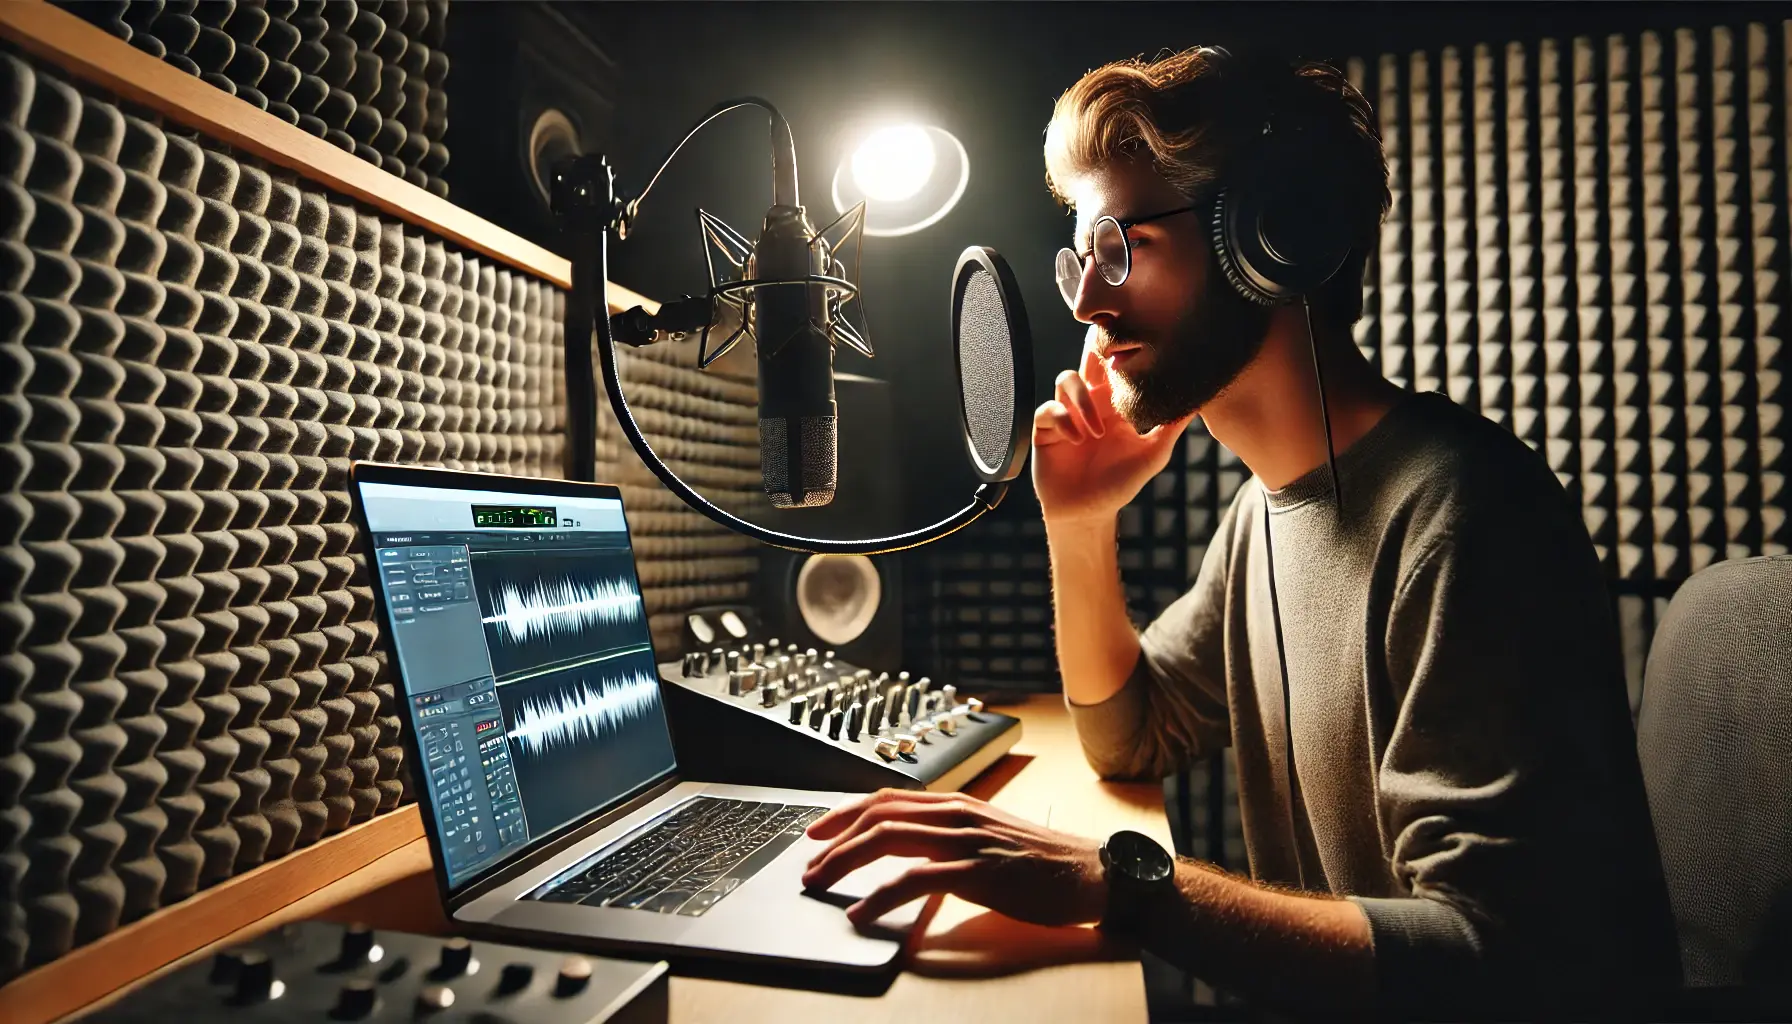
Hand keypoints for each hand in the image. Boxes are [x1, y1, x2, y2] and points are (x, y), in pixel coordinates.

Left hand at [801, 789, 1107, 929]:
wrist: (1090, 873)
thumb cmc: (1042, 862)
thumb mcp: (989, 837)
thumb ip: (951, 837)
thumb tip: (910, 850)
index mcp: (957, 805)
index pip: (887, 799)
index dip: (846, 813)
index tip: (818, 831)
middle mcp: (956, 814)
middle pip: (878, 816)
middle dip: (834, 839)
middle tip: (808, 863)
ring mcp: (965, 841)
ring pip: (887, 839)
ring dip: (844, 862)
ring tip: (820, 883)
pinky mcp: (977, 872)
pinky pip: (915, 878)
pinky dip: (880, 895)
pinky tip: (862, 912)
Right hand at [1031, 343, 1195, 527]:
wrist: (1088, 512)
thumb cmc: (1120, 483)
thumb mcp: (1153, 454)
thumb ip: (1172, 427)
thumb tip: (1200, 401)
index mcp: (1115, 404)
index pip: (1117, 367)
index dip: (1123, 353)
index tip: (1136, 347)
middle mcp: (1090, 403)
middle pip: (1089, 360)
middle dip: (1095, 350)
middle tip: (1106, 349)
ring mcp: (1067, 414)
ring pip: (1066, 379)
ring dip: (1081, 398)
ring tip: (1096, 430)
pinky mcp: (1046, 430)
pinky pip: (1048, 410)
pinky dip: (1062, 420)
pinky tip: (1077, 440)